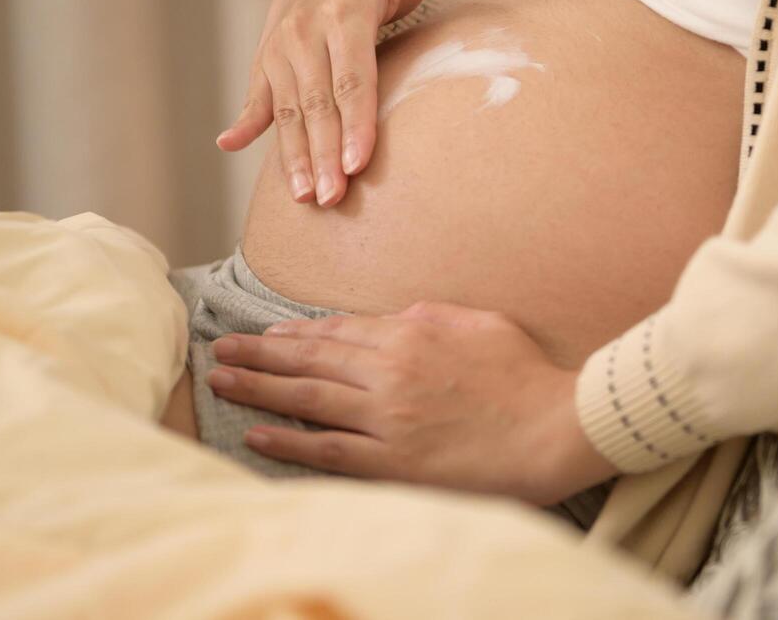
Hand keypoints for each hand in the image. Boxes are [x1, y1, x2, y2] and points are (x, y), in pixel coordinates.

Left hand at [205, 302, 617, 505]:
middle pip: (310, 359)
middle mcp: (389, 371)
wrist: (555, 427)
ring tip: (222, 382)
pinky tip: (258, 432)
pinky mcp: (393, 461)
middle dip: (259, 354)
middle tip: (222, 350)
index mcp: (410, 333)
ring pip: (308, 398)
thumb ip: (432, 316)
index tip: (265, 335)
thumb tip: (396, 317)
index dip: (295, 333)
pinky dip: (289, 440)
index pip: (337, 331)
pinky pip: (328, 450)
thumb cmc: (526, 376)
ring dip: (259, 389)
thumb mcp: (480, 323)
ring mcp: (388, 417)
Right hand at [215, 0, 451, 206]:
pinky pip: (259, 98)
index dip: (355, 123)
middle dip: (324, 154)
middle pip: (319, 103)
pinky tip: (229, 143)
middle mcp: (305, 33)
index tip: (359, 163)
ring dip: (294, 155)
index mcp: (342, 15)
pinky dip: (245, 122)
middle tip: (332, 198)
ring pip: (289, 110)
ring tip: (304, 197)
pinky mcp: (266, 64)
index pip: (352, 78)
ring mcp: (280, 50)